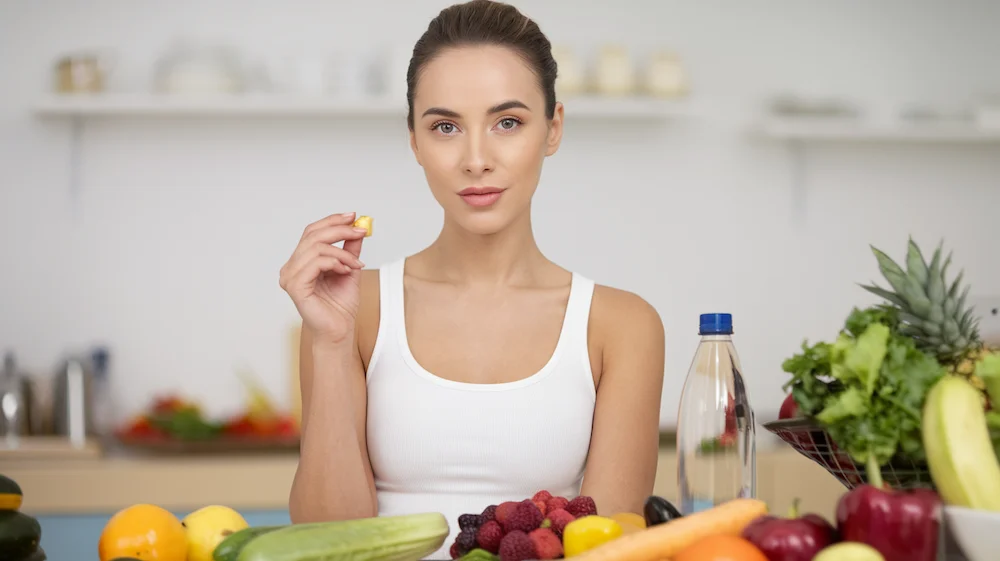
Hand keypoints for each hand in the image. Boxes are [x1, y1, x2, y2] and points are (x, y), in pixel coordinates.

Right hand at [279, 211, 368, 343]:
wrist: (340, 330)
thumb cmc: (340, 305)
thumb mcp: (349, 269)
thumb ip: (349, 249)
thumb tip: (357, 228)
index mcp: (300, 262)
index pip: (312, 232)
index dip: (331, 221)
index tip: (353, 216)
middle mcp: (291, 267)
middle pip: (313, 235)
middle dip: (340, 230)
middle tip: (360, 232)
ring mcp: (290, 277)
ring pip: (316, 248)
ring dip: (342, 252)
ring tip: (356, 263)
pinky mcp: (295, 287)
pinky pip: (316, 263)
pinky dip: (335, 262)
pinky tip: (347, 270)